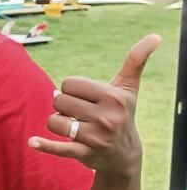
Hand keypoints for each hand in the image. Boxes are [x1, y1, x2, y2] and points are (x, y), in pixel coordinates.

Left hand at [29, 34, 161, 178]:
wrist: (124, 154)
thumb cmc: (122, 113)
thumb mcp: (128, 88)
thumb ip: (136, 61)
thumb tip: (156, 36)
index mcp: (114, 97)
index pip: (70, 84)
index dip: (71, 89)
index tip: (84, 98)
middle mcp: (107, 117)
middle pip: (59, 101)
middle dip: (63, 106)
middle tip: (79, 113)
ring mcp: (96, 137)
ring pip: (54, 121)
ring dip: (58, 123)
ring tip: (73, 126)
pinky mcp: (84, 153)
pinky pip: (58, 148)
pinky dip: (44, 145)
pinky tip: (32, 142)